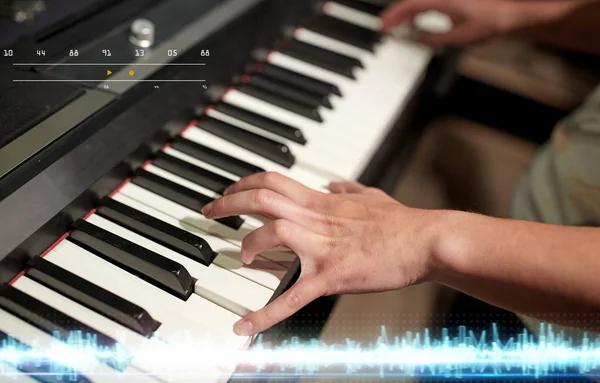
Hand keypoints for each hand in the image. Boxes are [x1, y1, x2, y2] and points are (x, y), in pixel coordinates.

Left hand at [202, 172, 442, 335]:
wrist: (424, 240)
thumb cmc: (400, 221)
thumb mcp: (372, 196)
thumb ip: (349, 188)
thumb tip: (336, 183)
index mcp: (321, 201)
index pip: (272, 180)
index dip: (243, 183)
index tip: (229, 190)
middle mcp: (315, 219)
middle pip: (262, 198)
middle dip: (228, 202)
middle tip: (210, 211)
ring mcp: (321, 247)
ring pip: (272, 234)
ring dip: (248, 245)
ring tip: (240, 258)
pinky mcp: (331, 277)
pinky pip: (292, 296)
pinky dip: (265, 314)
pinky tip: (245, 326)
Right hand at [380, 0, 517, 45]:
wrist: (515, 10)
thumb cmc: (493, 20)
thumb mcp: (460, 37)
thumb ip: (436, 39)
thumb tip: (419, 40)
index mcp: (442, 0)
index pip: (409, 6)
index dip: (393, 17)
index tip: (383, 26)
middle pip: (411, 2)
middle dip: (395, 15)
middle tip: (384, 27)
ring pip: (419, 1)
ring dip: (406, 13)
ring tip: (396, 25)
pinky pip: (429, 2)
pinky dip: (418, 10)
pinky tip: (417, 20)